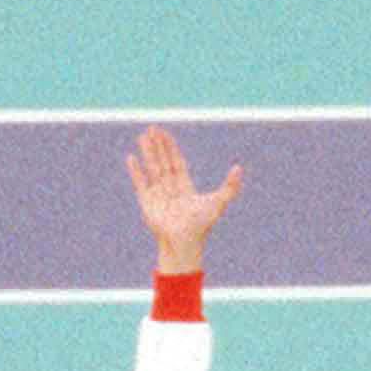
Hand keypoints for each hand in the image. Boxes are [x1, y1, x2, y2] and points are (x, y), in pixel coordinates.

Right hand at [125, 125, 241, 274]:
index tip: (165, 133)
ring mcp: (158, 195)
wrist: (184, 242)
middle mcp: (171, 189)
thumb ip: (230, 186)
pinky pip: (141, 183)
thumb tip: (239, 168)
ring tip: (142, 136)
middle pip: (163, 162)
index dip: (171, 147)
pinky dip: (136, 171)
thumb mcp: (218, 202)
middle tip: (153, 128)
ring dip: (147, 152)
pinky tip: (131, 158)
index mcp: (185, 187)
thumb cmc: (202, 226)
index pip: (176, 162)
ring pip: (152, 168)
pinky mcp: (147, 203)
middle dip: (158, 145)